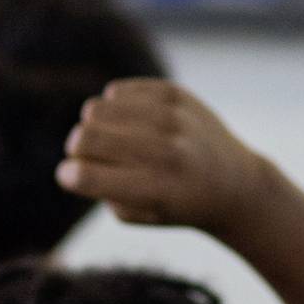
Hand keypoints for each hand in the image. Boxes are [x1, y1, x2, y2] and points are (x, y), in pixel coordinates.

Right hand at [57, 78, 271, 232]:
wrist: (236, 184)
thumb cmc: (175, 203)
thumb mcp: (137, 213)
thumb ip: (99, 189)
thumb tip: (75, 157)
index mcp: (155, 190)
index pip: (87, 176)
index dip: (68, 175)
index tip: (69, 176)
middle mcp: (168, 152)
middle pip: (84, 137)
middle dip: (76, 149)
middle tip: (89, 156)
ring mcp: (174, 119)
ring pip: (95, 108)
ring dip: (94, 125)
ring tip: (111, 137)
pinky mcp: (176, 95)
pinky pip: (116, 91)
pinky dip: (114, 107)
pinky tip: (130, 121)